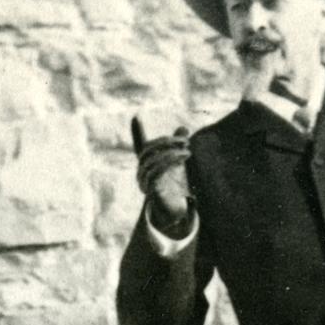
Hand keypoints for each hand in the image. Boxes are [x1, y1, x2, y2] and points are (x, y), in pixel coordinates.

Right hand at [130, 116, 192, 234]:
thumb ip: (178, 145)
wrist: (170, 209)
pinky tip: (182, 158)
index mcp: (146, 162)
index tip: (136, 115)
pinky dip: (169, 163)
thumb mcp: (176, 162)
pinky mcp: (150, 191)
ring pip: (152, 162)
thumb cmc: (172, 184)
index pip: (140, 144)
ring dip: (171, 154)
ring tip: (188, 152)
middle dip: (166, 142)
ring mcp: (143, 181)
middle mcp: (141, 170)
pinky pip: (155, 174)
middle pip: (148, 150)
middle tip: (184, 139)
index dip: (137, 131)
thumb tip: (184, 128)